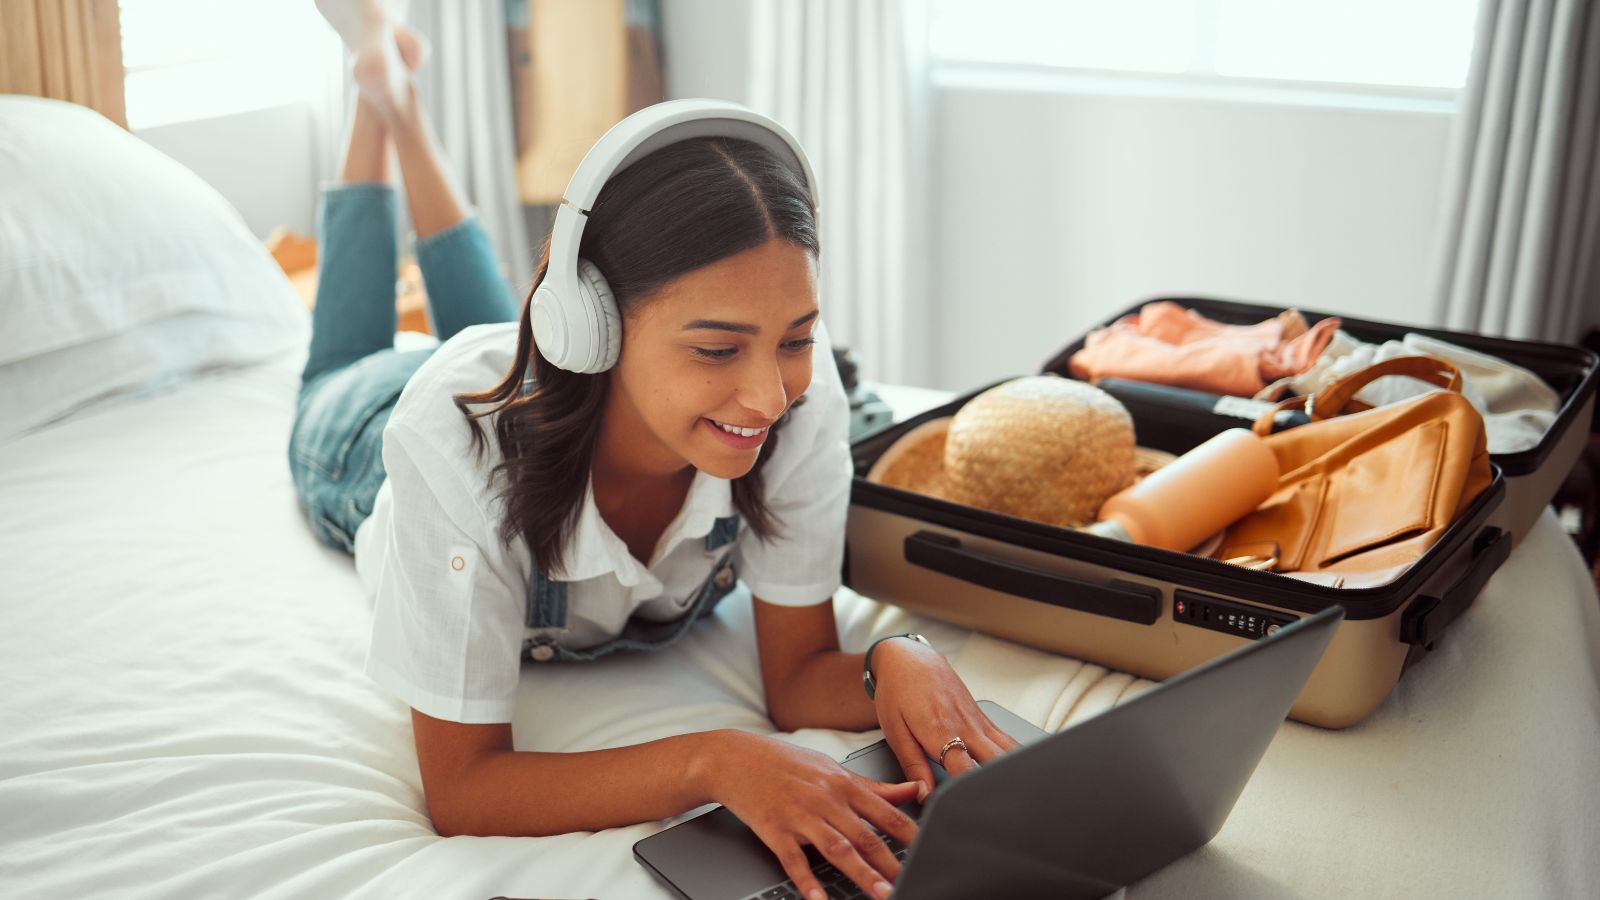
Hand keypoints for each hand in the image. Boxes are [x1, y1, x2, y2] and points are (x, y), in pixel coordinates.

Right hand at [707, 730, 919, 899]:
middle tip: (912, 881)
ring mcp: (800, 816)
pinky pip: (794, 860)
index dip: (911, 835)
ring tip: (881, 894)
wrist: (735, 758)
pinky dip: (807, 881)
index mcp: (843, 783)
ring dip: (861, 874)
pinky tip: (819, 899)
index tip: (929, 852)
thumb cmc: (785, 762)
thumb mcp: (832, 767)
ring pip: (837, 849)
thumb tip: (914, 789)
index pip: (886, 812)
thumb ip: (874, 786)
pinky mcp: (775, 831)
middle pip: (866, 836)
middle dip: (891, 863)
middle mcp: (826, 799)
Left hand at [870, 636, 1021, 800]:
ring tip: (1028, 797)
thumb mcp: (896, 731)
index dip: (972, 795)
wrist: (909, 658)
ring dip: (1017, 771)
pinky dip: (1017, 755)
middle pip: (997, 762)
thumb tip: (925, 795)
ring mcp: (978, 721)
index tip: (976, 814)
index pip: (966, 771)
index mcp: (941, 733)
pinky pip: (1006, 739)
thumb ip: (913, 766)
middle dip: (1005, 787)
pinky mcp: (983, 716)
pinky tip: (1025, 771)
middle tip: (1013, 811)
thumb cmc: (898, 692)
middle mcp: (966, 727)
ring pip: (1008, 750)